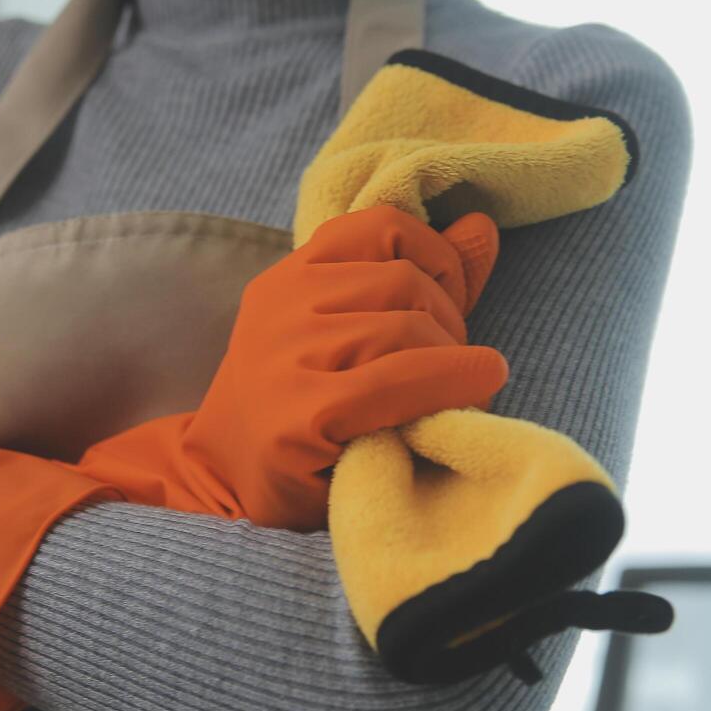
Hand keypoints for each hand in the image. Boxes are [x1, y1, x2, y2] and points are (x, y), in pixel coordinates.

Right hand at [75, 205, 507, 529]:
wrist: (228, 484)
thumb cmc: (304, 411)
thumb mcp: (352, 334)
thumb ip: (417, 280)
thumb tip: (482, 227)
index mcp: (289, 277)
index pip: (383, 227)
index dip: (437, 256)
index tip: (451, 300)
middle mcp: (282, 307)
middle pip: (406, 281)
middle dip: (452, 321)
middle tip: (457, 366)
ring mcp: (285, 358)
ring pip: (409, 328)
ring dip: (456, 361)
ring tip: (462, 392)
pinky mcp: (302, 413)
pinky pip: (400, 381)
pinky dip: (453, 383)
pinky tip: (476, 393)